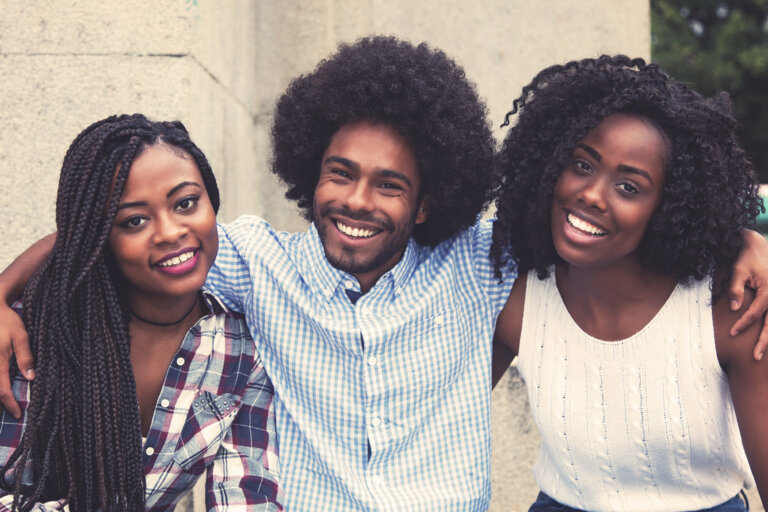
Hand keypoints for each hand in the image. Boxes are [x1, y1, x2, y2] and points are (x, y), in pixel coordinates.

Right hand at [0, 303, 33, 418]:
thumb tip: (31, 378)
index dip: (10, 404)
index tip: (18, 414)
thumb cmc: (7, 321)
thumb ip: (26, 357)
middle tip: (13, 411)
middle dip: (2, 403)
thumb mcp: (21, 337)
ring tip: (7, 402)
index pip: (2, 391)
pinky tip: (1, 386)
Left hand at [729, 229, 767, 359]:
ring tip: (762, 354)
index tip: (732, 334)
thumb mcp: (738, 270)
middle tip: (755, 357)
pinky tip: (767, 342)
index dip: (743, 324)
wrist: (759, 247)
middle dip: (764, 341)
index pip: (755, 313)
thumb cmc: (747, 259)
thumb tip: (733, 308)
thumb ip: (735, 288)